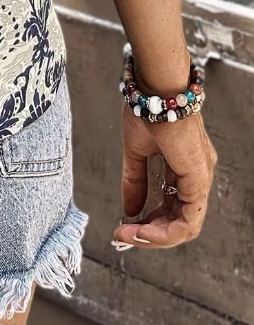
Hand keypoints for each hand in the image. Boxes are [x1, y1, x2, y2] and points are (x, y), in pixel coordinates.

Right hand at [112, 102, 216, 248]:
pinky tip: (140, 227)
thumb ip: (135, 181)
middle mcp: (198, 174)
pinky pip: (188, 220)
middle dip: (151, 234)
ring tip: (128, 235)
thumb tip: (129, 209)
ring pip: (186, 226)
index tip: (124, 225)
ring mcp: (200, 178)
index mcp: (186, 165)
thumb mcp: (136, 150)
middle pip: (181, 221)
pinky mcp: (198, 179)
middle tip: (123, 236)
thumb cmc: (148, 107)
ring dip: (155, 236)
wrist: (156, 87)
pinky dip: (163, 231)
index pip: (174, 206)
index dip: (150, 221)